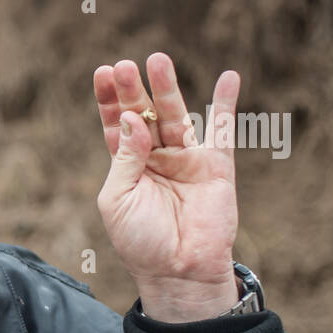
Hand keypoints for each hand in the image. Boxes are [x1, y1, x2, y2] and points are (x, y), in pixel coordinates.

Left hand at [93, 53, 240, 321]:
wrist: (179, 272)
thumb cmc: (140, 241)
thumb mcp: (118, 199)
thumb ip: (125, 158)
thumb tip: (135, 119)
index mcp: (127, 166)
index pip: (117, 123)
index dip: (110, 99)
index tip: (103, 72)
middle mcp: (155, 158)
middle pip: (144, 113)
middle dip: (133, 89)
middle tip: (124, 65)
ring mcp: (186, 160)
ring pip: (176, 115)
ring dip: (167, 88)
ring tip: (157, 60)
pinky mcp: (215, 167)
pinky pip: (222, 130)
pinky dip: (226, 103)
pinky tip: (229, 76)